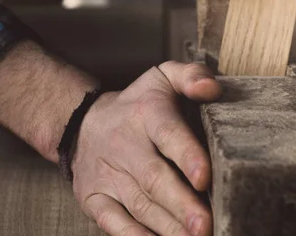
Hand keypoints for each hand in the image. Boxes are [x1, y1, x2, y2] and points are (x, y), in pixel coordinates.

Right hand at [72, 61, 221, 235]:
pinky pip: (113, 222)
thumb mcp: (161, 78)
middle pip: (154, 178)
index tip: (204, 176)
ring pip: (139, 204)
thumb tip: (212, 88)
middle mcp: (125, 145)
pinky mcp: (95, 198)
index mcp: (147, 113)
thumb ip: (190, 75)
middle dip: (181, 204)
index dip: (186, 154)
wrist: (82, 123)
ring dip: (167, 227)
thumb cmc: (137, 105)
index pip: (167, 133)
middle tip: (206, 225)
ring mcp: (108, 175)